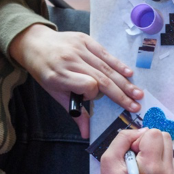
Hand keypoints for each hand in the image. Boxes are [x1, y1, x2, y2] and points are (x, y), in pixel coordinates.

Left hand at [8, 24, 143, 137]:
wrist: (35, 43)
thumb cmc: (46, 72)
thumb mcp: (55, 93)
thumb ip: (74, 112)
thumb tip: (86, 134)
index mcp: (58, 75)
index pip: (86, 85)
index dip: (93, 94)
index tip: (90, 98)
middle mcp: (69, 60)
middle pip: (101, 78)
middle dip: (121, 94)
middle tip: (136, 106)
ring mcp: (78, 48)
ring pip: (106, 67)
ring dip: (124, 82)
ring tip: (138, 94)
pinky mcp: (85, 39)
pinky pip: (105, 53)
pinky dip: (118, 64)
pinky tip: (129, 74)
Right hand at [99, 128, 173, 173]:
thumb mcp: (109, 159)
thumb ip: (124, 138)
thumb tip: (143, 130)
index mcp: (152, 167)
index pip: (154, 133)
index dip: (140, 138)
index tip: (132, 152)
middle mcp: (167, 172)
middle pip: (165, 137)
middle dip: (149, 141)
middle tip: (136, 156)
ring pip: (168, 147)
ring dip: (154, 150)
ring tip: (141, 164)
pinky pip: (168, 160)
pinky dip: (157, 160)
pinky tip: (146, 172)